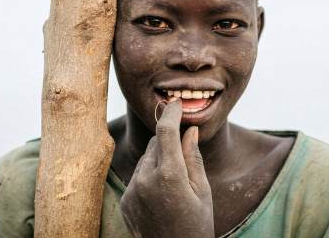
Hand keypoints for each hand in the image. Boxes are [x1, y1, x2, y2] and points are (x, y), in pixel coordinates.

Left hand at [120, 98, 213, 237]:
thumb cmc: (196, 227)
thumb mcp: (203, 192)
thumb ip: (193, 157)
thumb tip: (190, 129)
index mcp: (169, 176)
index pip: (166, 130)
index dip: (171, 112)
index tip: (176, 103)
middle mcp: (145, 180)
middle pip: (155, 143)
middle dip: (168, 140)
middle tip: (183, 153)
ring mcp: (132, 191)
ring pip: (146, 158)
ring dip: (158, 159)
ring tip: (174, 184)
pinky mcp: (125, 200)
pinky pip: (137, 175)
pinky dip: (149, 175)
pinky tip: (162, 194)